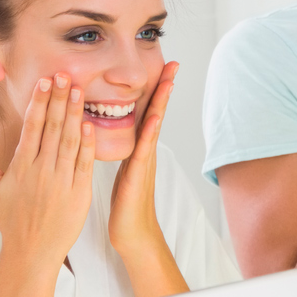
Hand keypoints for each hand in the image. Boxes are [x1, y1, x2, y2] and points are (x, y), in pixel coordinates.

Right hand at [0, 74, 93, 271]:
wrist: (32, 251)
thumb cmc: (12, 219)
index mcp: (20, 167)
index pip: (31, 127)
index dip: (39, 102)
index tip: (45, 81)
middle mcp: (41, 170)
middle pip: (52, 128)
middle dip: (59, 99)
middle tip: (65, 74)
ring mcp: (61, 180)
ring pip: (70, 140)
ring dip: (74, 114)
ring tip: (78, 90)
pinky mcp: (80, 192)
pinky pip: (85, 162)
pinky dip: (88, 143)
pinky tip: (90, 124)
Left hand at [109, 61, 176, 255]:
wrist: (134, 233)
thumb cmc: (126, 204)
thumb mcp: (126, 170)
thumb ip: (129, 150)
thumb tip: (123, 133)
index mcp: (140, 147)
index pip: (148, 110)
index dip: (155, 88)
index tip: (162, 65)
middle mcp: (146, 150)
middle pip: (157, 111)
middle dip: (165, 87)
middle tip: (173, 63)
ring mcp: (145, 161)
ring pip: (154, 125)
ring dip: (161, 102)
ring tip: (168, 80)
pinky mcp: (138, 175)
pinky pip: (144, 149)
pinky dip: (150, 132)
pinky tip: (153, 117)